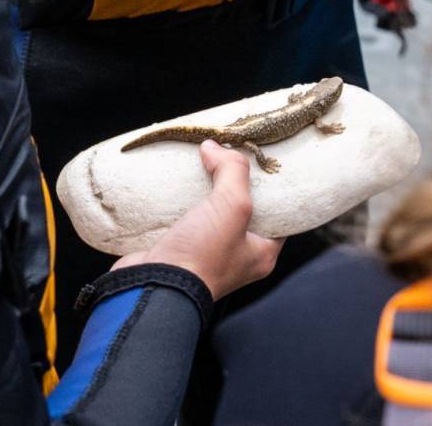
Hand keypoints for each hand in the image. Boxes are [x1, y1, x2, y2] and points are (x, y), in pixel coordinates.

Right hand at [112, 141, 283, 298]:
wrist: (152, 286)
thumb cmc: (202, 255)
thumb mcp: (231, 207)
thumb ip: (232, 171)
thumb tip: (215, 146)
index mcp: (261, 253)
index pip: (279, 215)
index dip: (274, 188)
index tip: (265, 161)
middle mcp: (237, 255)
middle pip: (242, 209)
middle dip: (234, 183)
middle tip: (230, 155)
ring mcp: (206, 252)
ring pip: (211, 212)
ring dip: (205, 189)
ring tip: (202, 160)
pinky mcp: (178, 247)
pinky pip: (184, 218)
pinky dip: (181, 200)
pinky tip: (177, 179)